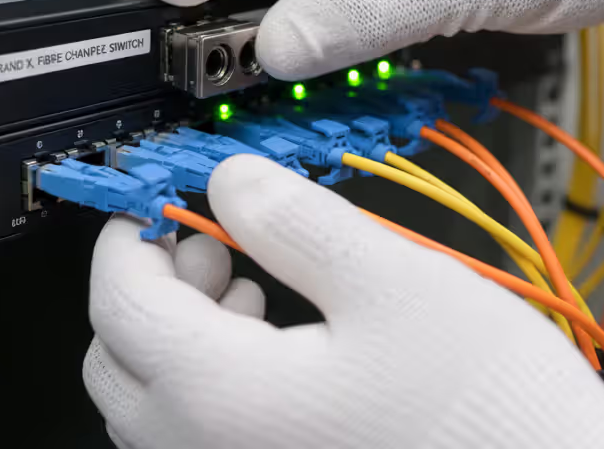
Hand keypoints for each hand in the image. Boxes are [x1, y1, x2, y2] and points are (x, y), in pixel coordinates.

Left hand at [83, 155, 603, 448]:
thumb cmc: (485, 410)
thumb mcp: (393, 281)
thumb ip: (295, 223)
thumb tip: (231, 181)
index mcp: (225, 394)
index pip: (119, 302)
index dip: (129, 235)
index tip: (161, 200)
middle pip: (117, 360)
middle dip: (152, 286)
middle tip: (214, 239)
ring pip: (153, 407)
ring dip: (179, 336)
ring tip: (250, 290)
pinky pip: (200, 440)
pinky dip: (212, 385)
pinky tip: (280, 352)